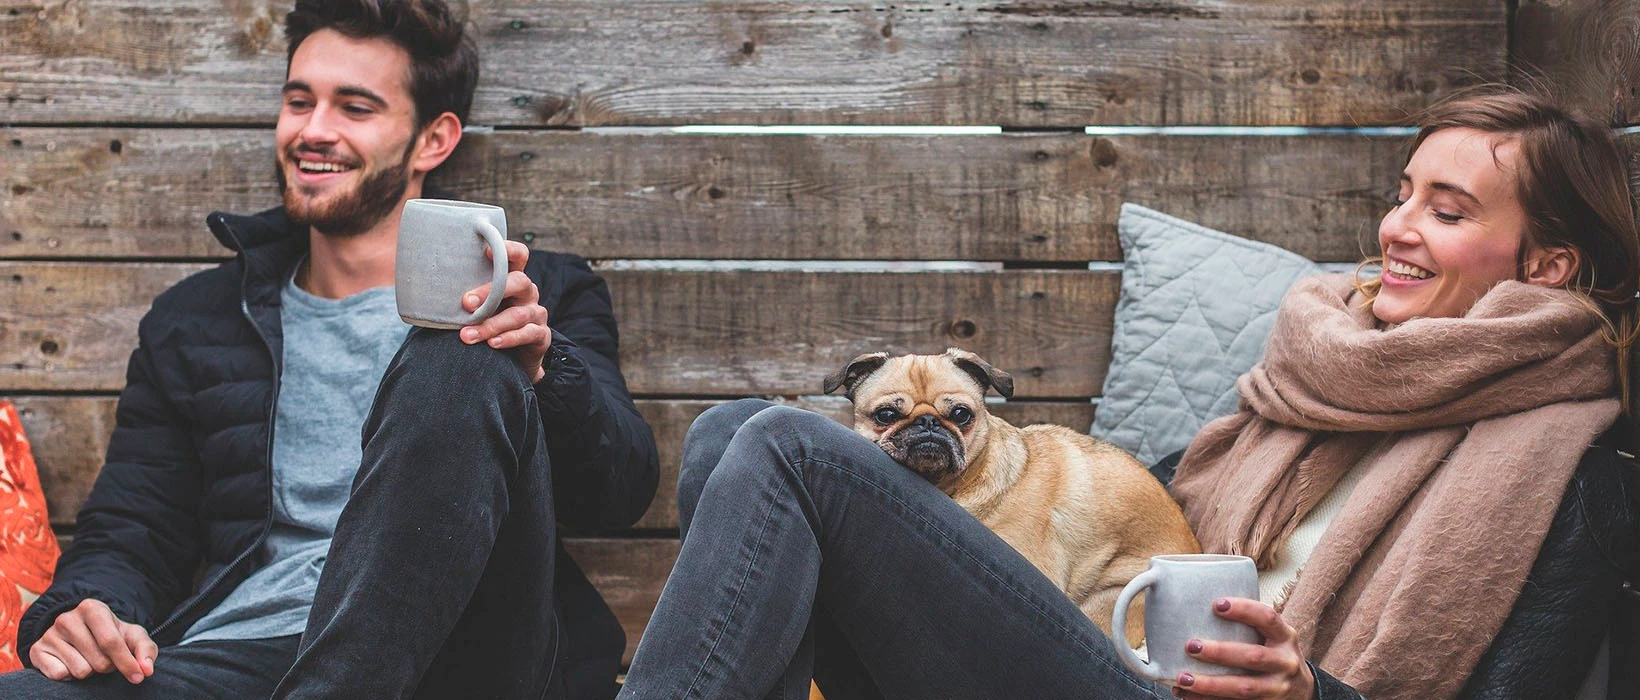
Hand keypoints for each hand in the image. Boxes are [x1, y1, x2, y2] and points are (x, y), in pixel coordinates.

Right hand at [29, 598, 156, 683]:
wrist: (80, 632)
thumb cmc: (111, 634)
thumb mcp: (132, 636)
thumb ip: (146, 650)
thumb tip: (146, 670)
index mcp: (92, 608)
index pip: (111, 642)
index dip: (126, 663)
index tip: (138, 677)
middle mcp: (67, 618)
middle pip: (98, 661)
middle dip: (108, 666)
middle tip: (105, 657)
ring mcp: (49, 634)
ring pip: (80, 671)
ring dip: (90, 671)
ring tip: (88, 658)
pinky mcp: (36, 650)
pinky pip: (59, 675)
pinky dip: (69, 675)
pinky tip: (71, 662)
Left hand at [461, 240, 549, 382]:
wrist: (515, 358)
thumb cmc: (489, 323)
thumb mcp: (478, 306)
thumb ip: (463, 296)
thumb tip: (420, 288)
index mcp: (512, 278)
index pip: (518, 255)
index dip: (507, 249)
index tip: (486, 251)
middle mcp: (527, 292)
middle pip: (518, 282)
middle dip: (490, 292)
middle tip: (465, 303)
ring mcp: (536, 313)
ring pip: (517, 314)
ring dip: (490, 325)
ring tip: (467, 335)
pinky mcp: (541, 335)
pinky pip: (528, 334)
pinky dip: (508, 338)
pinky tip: (492, 344)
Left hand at [1171, 597, 1313, 699]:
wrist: (1301, 692)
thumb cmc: (1274, 655)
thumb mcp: (1273, 637)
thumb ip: (1249, 625)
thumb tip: (1199, 607)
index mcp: (1285, 637)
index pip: (1267, 618)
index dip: (1244, 609)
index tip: (1216, 605)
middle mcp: (1285, 663)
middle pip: (1253, 657)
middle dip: (1220, 652)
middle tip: (1190, 646)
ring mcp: (1277, 689)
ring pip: (1243, 688)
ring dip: (1210, 684)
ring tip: (1182, 679)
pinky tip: (1187, 696)